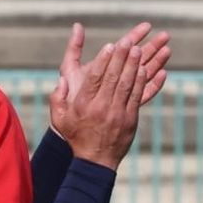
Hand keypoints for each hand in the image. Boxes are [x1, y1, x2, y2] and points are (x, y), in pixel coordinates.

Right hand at [51, 30, 166, 169]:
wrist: (95, 160)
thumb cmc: (76, 136)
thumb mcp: (59, 119)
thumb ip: (58, 98)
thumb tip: (61, 80)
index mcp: (84, 105)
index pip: (95, 78)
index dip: (104, 60)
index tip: (110, 46)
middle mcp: (101, 108)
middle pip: (113, 78)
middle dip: (121, 58)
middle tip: (128, 42)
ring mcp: (117, 114)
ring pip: (127, 85)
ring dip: (134, 66)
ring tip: (139, 50)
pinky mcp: (130, 119)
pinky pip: (137, 96)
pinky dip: (141, 82)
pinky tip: (144, 69)